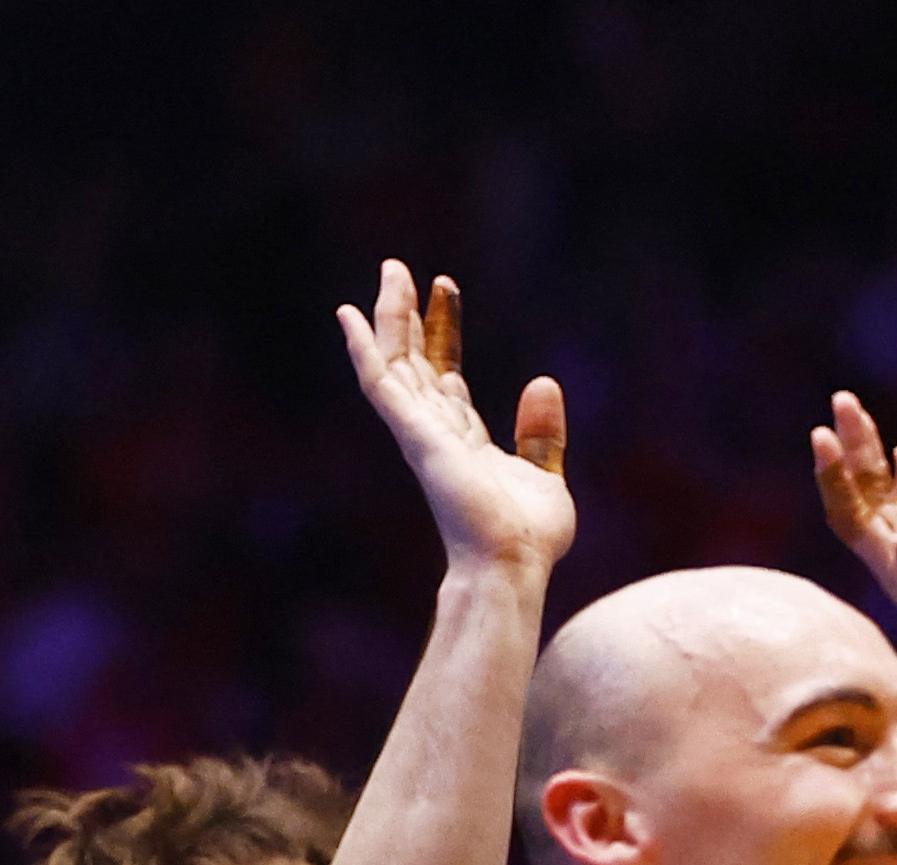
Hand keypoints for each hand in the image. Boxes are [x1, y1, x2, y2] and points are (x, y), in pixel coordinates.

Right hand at [334, 260, 572, 575]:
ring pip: (395, 362)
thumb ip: (541, 433)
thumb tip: (544, 382)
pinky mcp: (414, 434)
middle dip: (409, 314)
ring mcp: (420, 432)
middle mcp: (435, 432)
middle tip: (401, 268)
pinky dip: (365, 349)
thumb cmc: (528, 537)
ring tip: (391, 271)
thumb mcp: (546, 476)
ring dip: (389, 316)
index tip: (446, 291)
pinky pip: (381, 383)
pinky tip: (350, 316)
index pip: (446, 374)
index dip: (443, 333)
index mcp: (462, 440)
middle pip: (415, 360)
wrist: (513, 564)